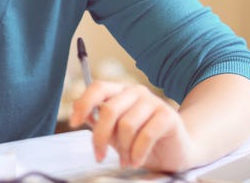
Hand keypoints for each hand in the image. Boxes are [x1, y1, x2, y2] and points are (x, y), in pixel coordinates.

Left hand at [69, 81, 196, 171]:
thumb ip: (100, 122)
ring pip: (126, 124)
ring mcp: (154, 102)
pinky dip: (137, 153)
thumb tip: (78, 113)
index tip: (73, 123)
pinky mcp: (168, 116)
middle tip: (99, 156)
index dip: (83, 103)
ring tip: (125, 161)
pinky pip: (146, 135)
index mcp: (121, 92)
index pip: (98, 87)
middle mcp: (137, 92)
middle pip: (110, 109)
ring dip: (122, 149)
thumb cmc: (142, 142)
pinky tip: (137, 161)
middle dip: (100, 137)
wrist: (176, 152)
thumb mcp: (116, 133)